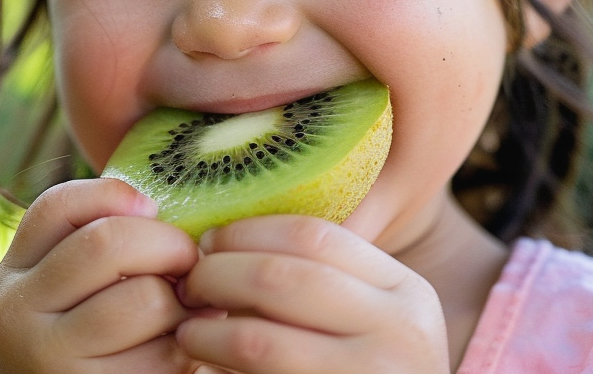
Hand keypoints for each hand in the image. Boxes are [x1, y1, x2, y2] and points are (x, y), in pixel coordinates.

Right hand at [0, 178, 206, 372]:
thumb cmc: (84, 342)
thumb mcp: (64, 291)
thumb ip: (95, 247)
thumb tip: (156, 208)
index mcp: (12, 274)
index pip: (56, 206)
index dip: (115, 195)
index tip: (152, 209)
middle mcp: (18, 312)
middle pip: (107, 243)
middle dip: (167, 244)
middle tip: (189, 261)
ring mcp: (51, 358)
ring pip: (143, 298)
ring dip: (182, 302)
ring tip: (185, 310)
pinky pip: (163, 354)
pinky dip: (187, 346)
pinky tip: (182, 347)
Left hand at [176, 215, 448, 373]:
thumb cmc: (369, 366)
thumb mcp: (370, 317)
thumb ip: (319, 278)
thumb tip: (219, 243)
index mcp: (405, 291)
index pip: (312, 235)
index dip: (245, 233)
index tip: (208, 244)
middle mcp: (399, 333)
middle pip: (279, 279)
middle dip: (217, 276)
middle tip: (189, 286)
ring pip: (258, 342)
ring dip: (207, 333)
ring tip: (188, 333)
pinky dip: (222, 369)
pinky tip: (206, 367)